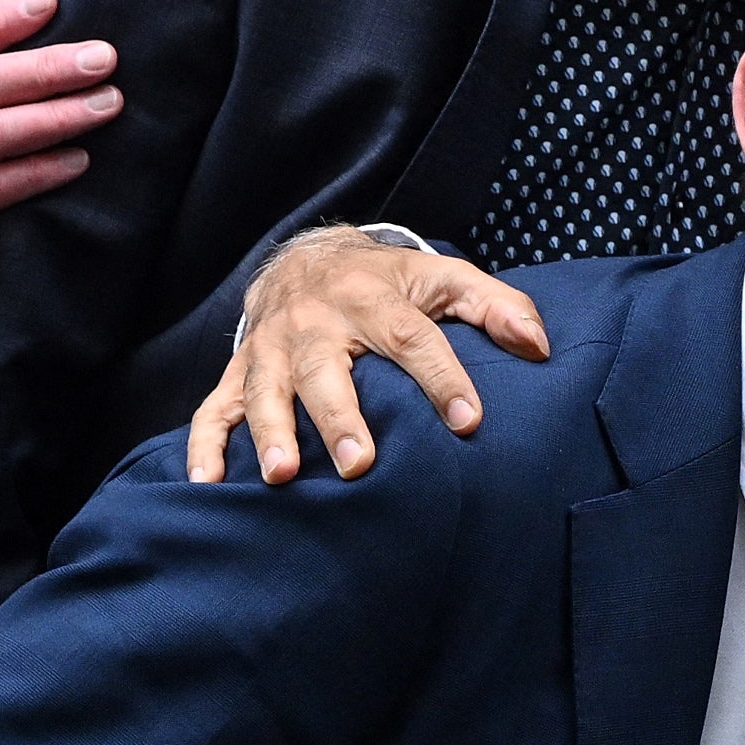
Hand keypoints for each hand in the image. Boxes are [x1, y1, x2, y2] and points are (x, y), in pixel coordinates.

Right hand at [188, 231, 551, 483]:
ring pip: (266, 391)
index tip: (469, 420)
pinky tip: (209, 485)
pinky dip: (205, 447)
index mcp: (373, 297)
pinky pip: (213, 411)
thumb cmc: (386, 284)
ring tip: (283, 476)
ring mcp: (270, 351)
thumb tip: (539, 346)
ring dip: (270, 434)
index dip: (442, 377)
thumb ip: (495, 307)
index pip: (412, 338)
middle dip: (341, 418)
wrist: (303, 259)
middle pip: (326, 370)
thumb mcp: (443, 279)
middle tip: (360, 463)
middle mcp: (315, 323)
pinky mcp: (238, 374)